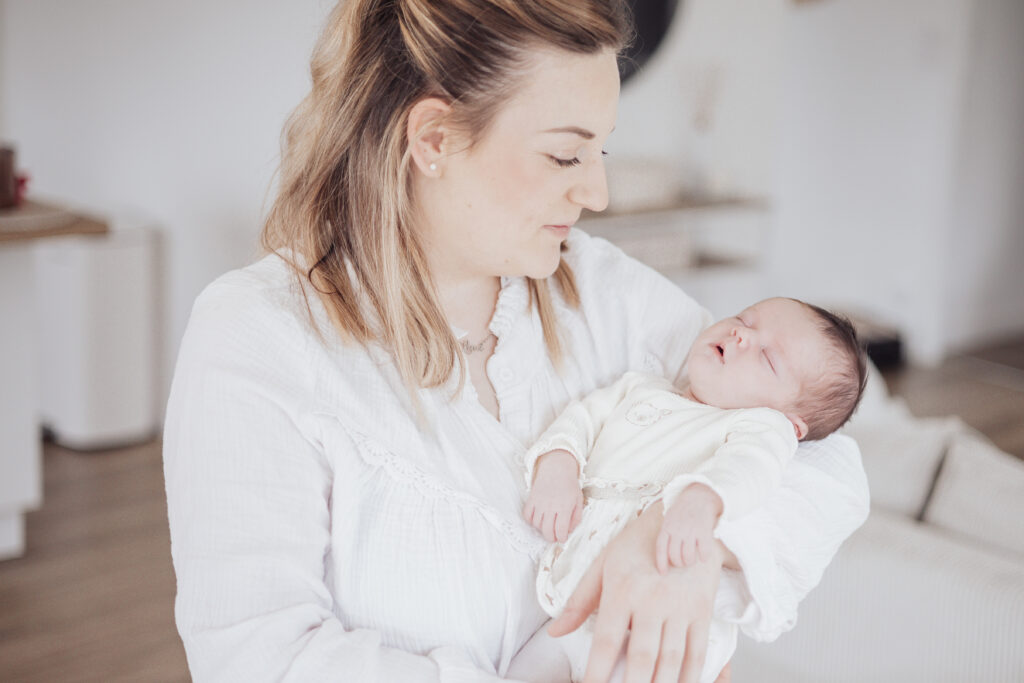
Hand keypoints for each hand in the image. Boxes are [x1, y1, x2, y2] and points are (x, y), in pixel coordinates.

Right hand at [523, 450, 583, 542]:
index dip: (561, 538)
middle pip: (547, 531)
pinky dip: (530, 520)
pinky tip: (537, 519)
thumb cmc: (569, 485)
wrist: (556, 468)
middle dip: (551, 538)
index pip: (560, 530)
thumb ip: (576, 517)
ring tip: (548, 525)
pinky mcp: (531, 499)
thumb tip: (569, 531)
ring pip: (536, 525)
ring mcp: (539, 502)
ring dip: (542, 529)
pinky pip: (527, 515)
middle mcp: (551, 506)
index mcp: (564, 507)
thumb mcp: (578, 500)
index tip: (562, 538)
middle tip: (554, 536)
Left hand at [547, 501, 723, 682]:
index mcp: (622, 589)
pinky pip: (697, 650)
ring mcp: (680, 606)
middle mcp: (651, 600)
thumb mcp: (604, 563)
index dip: (597, 672)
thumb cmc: (638, 542)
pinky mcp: (702, 610)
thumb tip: (555, 632)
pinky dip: (692, 676)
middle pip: (641, 655)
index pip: (606, 641)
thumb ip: (579, 601)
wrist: (683, 516)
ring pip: (671, 658)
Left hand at [656, 483, 722, 573]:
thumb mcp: (669, 520)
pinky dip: (703, 557)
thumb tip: (665, 557)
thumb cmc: (682, 513)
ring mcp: (690, 531)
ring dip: (690, 562)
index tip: (663, 573)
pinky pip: (703, 552)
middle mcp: (677, 530)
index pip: (661, 549)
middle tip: (682, 562)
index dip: (661, 563)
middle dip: (678, 563)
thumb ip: (666, 535)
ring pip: (688, 557)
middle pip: (675, 556)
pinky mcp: (704, 531)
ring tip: (692, 559)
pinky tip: (703, 556)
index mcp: (667, 528)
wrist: (698, 497)